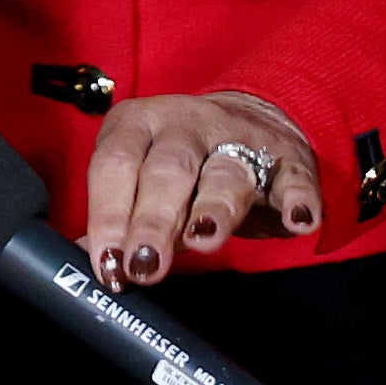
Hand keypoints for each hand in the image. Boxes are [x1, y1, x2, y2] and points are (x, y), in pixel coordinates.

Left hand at [81, 87, 318, 285]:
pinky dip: (296, 199)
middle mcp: (186, 124)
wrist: (251, 120)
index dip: (108, 215)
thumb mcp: (139, 176)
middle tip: (145, 264)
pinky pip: (292, 179)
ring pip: (226, 173)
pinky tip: (296, 220)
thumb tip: (89, 263)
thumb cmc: (182, 164)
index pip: (115, 164)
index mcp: (138, 124)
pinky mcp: (286, 160)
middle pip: (168, 170)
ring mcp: (239, 137)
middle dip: (154, 220)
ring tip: (204, 239)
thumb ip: (117, 218)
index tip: (108, 262)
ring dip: (214, 209)